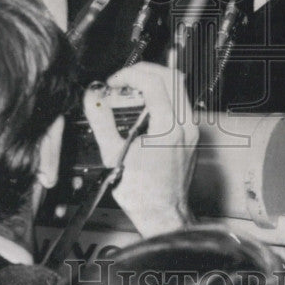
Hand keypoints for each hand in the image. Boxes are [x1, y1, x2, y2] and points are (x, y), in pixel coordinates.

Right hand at [83, 63, 197, 237]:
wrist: (163, 214)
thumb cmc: (142, 194)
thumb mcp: (113, 155)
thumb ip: (101, 122)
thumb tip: (92, 98)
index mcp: (169, 129)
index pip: (154, 83)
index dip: (130, 75)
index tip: (114, 82)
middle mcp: (185, 125)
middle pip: (172, 76)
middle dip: (145, 70)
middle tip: (123, 78)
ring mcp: (192, 129)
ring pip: (179, 86)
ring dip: (155, 80)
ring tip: (132, 90)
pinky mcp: (191, 133)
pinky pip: (180, 101)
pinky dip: (162, 94)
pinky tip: (144, 105)